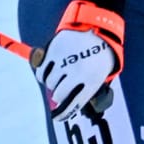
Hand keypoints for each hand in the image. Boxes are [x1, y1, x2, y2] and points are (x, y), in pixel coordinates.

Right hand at [34, 0, 125, 120]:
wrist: (96, 26)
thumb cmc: (100, 53)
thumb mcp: (101, 73)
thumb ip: (89, 89)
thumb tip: (72, 104)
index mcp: (91, 81)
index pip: (73, 105)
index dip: (64, 114)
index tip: (58, 117)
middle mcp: (76, 74)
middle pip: (59, 95)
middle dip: (59, 96)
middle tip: (61, 92)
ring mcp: (63, 63)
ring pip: (49, 84)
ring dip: (53, 83)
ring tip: (61, 76)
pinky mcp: (53, 52)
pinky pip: (42, 72)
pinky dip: (44, 74)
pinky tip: (50, 72)